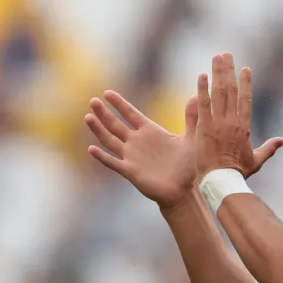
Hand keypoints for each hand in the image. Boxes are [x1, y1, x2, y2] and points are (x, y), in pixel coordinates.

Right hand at [85, 90, 198, 208]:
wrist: (184, 189)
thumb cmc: (188, 164)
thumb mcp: (191, 138)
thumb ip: (191, 118)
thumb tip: (195, 96)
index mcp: (150, 131)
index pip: (131, 114)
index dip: (119, 104)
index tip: (107, 93)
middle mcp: (138, 142)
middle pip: (116, 124)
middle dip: (104, 113)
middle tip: (93, 100)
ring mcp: (132, 156)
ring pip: (110, 140)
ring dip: (99, 129)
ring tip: (88, 117)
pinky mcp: (130, 171)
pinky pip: (113, 162)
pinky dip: (102, 156)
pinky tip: (91, 149)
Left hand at [196, 53, 282, 178]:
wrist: (222, 181)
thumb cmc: (238, 172)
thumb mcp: (257, 160)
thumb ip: (269, 148)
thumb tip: (282, 141)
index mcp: (244, 126)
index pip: (246, 99)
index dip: (246, 82)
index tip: (245, 68)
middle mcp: (232, 121)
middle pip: (231, 90)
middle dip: (228, 70)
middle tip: (225, 55)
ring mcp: (218, 123)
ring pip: (219, 92)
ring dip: (217, 73)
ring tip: (215, 58)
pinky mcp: (204, 127)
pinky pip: (203, 104)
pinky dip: (202, 89)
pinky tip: (202, 75)